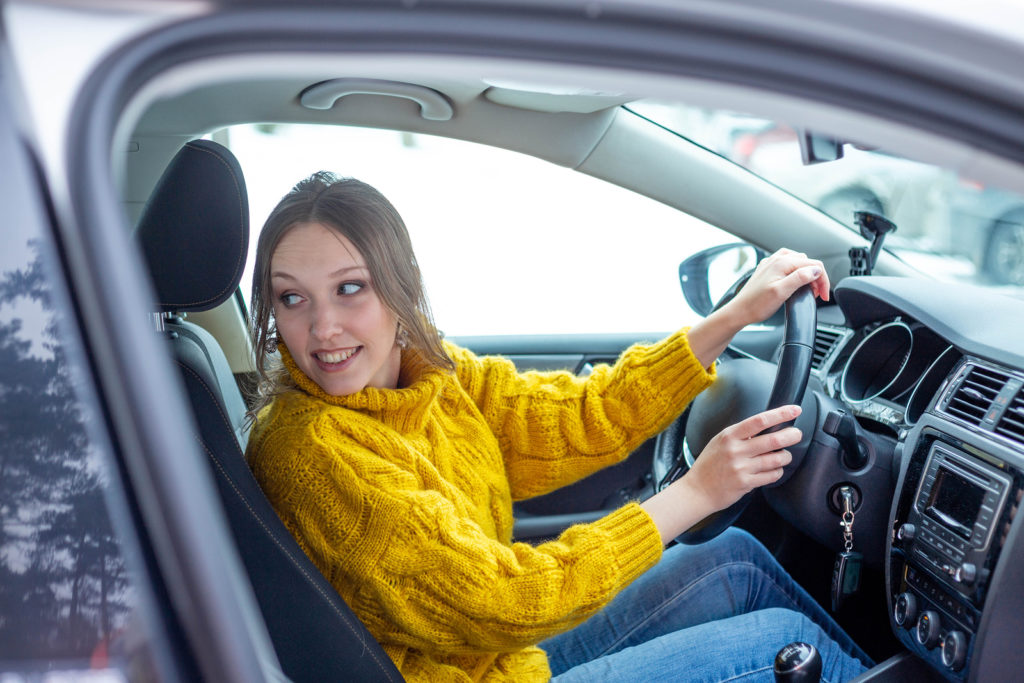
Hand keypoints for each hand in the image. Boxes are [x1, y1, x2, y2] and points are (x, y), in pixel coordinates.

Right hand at [682, 404, 800, 512]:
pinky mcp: (746, 483)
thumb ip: (740, 434)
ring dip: (785, 457)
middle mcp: (735, 450)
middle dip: (790, 435)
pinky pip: (771, 476)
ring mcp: (741, 467)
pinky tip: (774, 470)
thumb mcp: (719, 441)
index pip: (759, 421)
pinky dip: (777, 472)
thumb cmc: (709, 465)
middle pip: (772, 440)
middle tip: (797, 434)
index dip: (780, 414)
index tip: (794, 410)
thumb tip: (765, 426)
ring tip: (784, 456)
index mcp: (729, 435)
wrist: (697, 490)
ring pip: (775, 459)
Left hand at [726, 248, 830, 326]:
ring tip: (807, 290)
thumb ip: (799, 278)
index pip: (814, 265)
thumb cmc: (757, 304)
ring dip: (807, 274)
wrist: (740, 311)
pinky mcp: (768, 270)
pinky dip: (796, 273)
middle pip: (807, 263)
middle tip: (816, 295)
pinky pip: (788, 265)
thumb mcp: (781, 292)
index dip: (823, 280)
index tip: (824, 295)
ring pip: (799, 263)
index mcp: (782, 262)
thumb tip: (815, 270)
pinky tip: (795, 283)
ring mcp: (772, 264)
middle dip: (816, 277)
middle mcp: (777, 259)